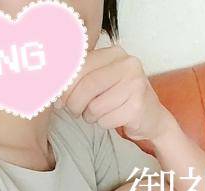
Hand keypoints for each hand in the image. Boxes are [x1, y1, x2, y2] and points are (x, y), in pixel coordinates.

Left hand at [54, 45, 175, 141]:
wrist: (152, 117)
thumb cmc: (120, 98)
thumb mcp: (101, 80)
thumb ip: (80, 77)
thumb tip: (52, 86)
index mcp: (115, 53)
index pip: (80, 67)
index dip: (64, 87)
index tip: (58, 101)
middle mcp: (128, 64)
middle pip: (86, 87)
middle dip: (75, 104)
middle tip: (76, 112)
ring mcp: (135, 85)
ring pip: (95, 107)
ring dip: (90, 116)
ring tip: (97, 114)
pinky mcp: (137, 106)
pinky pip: (106, 120)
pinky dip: (103, 124)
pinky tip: (112, 119)